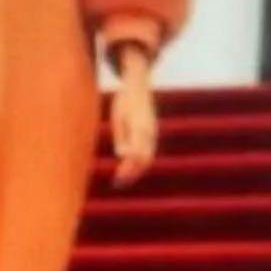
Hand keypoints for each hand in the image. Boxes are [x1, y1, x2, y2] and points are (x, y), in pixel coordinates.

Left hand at [110, 71, 157, 188]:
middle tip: (118, 183)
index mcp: (140, 128)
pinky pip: (148, 152)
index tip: (118, 176)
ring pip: (148, 158)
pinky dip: (140, 163)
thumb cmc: (123, 102)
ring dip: (136, 170)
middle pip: (144, 160)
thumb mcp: (117, 118)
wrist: (137, 88)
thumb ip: (121, 137)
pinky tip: (128, 168)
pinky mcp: (152, 134)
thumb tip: (122, 155)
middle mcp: (149, 132)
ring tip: (122, 179)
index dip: (128, 167)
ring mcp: (152, 133)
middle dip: (132, 173)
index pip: (136, 154)